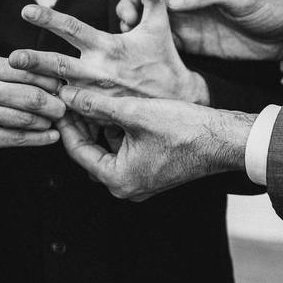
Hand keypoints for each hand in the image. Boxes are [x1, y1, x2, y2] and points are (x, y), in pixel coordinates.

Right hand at [0, 56, 65, 161]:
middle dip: (54, 104)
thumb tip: (56, 77)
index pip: (28, 70)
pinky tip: (50, 137)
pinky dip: (40, 139)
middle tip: (63, 108)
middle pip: (31, 95)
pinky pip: (19, 138)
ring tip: (54, 123)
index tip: (63, 88)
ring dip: (47, 122)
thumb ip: (15, 74)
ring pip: (27, 118)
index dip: (51, 80)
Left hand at [10, 0, 209, 104]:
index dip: (50, 18)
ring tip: (13, 80)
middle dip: (34, 61)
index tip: (26, 10)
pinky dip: (54, 107)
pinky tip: (33, 104)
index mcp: (107, 47)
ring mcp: (95, 95)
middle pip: (59, 64)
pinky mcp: (96, 115)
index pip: (74, 29)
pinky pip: (70, 111)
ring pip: (59, 90)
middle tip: (12, 58)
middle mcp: (98, 71)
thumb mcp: (158, 25)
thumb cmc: (163, 59)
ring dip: (38, 86)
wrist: (179, 102)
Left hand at [56, 86, 255, 200]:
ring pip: (104, 151)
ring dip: (96, 128)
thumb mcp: (134, 112)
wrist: (225, 139)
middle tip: (69, 100)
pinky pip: (121, 152)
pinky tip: (111, 110)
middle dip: (79, 126)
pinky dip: (113, 133)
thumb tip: (68, 95)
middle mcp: (126, 186)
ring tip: (87, 101)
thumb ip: (97, 105)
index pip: (77, 150)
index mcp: (117, 180)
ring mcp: (139, 180)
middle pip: (88, 153)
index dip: (66, 123)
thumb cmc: (185, 130)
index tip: (58, 102)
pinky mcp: (150, 170)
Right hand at [115, 0, 282, 62]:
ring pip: (151, 26)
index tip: (131, 9)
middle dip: (131, 12)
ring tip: (129, 43)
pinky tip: (143, 58)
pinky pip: (164, 45)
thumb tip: (173, 0)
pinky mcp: (191, 44)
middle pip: (147, 4)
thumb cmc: (264, 6)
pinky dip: (150, 49)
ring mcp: (186, 24)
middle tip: (124, 26)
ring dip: (137, 33)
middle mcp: (184, 2)